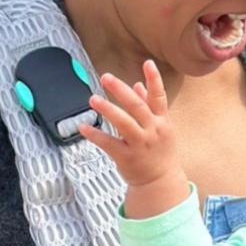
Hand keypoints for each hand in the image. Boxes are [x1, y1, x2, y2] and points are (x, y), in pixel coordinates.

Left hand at [79, 60, 177, 189]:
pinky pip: (109, 144)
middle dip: (121, 90)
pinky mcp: (127, 157)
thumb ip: (149, 106)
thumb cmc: (159, 152)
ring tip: (93, 99)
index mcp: (162, 121)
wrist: (160, 182)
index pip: (159, 97)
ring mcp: (140, 144)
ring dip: (108, 109)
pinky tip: (84, 127)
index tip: (147, 63)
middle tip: (106, 77)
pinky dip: (95, 135)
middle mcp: (152, 131)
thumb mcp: (161, 128)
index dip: (154, 79)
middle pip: (137, 106)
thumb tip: (138, 85)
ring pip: (123, 123)